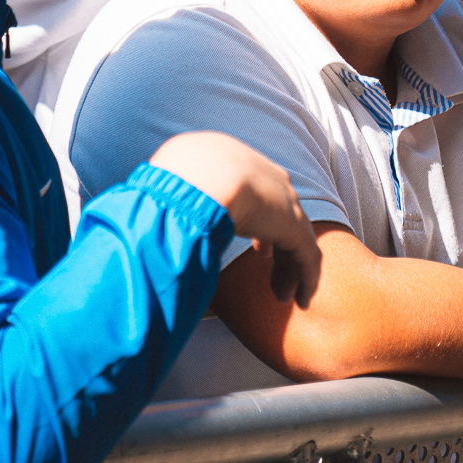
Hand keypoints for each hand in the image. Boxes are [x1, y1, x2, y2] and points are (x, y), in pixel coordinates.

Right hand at [149, 132, 320, 303]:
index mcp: (239, 162)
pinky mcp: (294, 226)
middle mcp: (267, 177)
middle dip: (276, 244)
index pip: (257, 192)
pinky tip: (301, 300)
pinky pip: (308, 257)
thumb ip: (172, 198)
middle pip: (280, 215)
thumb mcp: (171, 182)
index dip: (258, 220)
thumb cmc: (174, 179)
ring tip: (281, 297)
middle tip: (266, 267)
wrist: (199, 177)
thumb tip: (154, 214)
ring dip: (288, 269)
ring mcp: (284, 200)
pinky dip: (306, 279)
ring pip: (296, 239)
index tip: (257, 245)